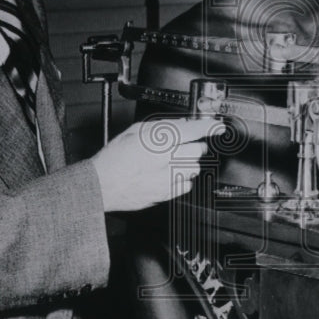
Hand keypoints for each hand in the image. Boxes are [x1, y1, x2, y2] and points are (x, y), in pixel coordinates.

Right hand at [92, 117, 222, 211]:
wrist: (101, 185)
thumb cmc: (114, 158)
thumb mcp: (134, 131)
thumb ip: (161, 127)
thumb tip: (181, 125)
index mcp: (158, 140)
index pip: (194, 131)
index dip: (210, 128)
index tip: (217, 127)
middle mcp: (166, 159)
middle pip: (198, 150)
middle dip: (194, 145)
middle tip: (182, 144)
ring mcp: (167, 178)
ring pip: (194, 168)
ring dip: (189, 162)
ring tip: (172, 161)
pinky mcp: (166, 194)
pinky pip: (187, 184)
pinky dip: (183, 178)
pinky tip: (169, 174)